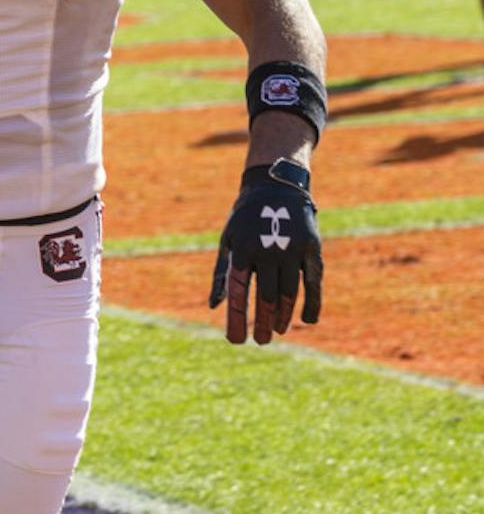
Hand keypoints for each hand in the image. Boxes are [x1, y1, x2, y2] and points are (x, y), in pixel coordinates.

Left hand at [209, 164, 321, 343]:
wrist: (274, 186)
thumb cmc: (245, 219)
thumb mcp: (228, 240)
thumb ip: (222, 273)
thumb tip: (214, 306)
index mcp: (242, 248)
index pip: (239, 292)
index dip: (238, 318)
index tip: (236, 341)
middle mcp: (267, 249)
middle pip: (267, 296)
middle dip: (263, 322)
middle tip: (262, 340)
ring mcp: (291, 248)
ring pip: (289, 292)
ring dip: (284, 316)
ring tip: (278, 332)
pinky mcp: (312, 247)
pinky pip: (314, 282)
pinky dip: (312, 303)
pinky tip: (307, 319)